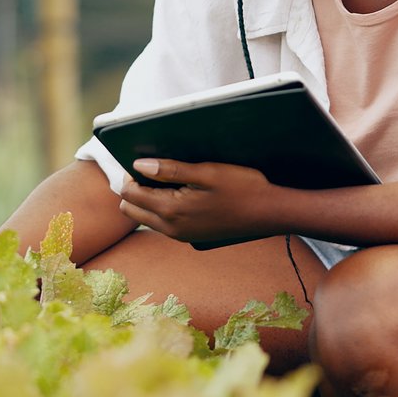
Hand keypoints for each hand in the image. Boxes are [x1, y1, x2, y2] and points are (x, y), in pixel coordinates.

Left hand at [116, 159, 287, 245]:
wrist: (268, 212)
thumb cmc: (241, 188)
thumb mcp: (206, 172)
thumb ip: (170, 170)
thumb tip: (139, 166)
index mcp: (171, 211)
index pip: (129, 194)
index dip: (130, 175)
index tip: (143, 160)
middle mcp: (170, 228)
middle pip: (131, 209)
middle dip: (133, 189)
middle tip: (153, 170)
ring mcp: (179, 235)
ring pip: (144, 217)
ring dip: (146, 199)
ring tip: (167, 179)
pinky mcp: (189, 236)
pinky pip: (161, 223)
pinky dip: (160, 208)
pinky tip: (181, 193)